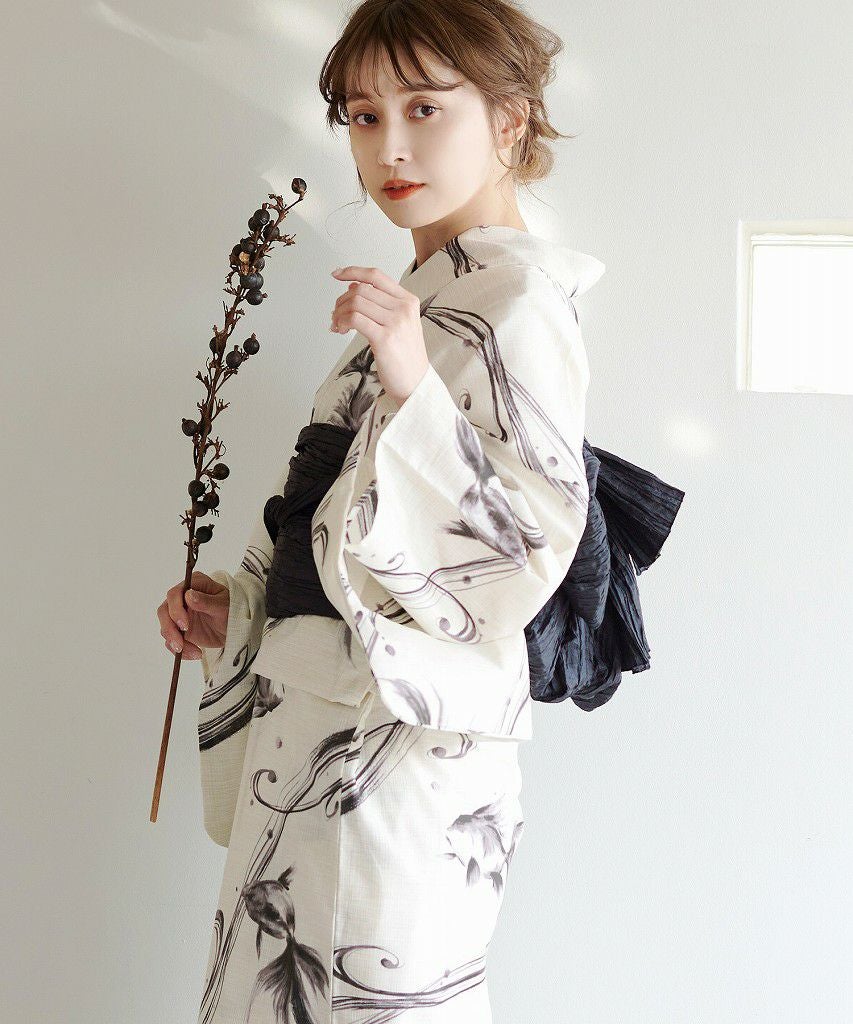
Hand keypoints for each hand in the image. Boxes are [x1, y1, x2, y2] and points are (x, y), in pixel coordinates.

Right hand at [157, 571, 228, 659]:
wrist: (236, 627)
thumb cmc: (232, 610)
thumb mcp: (224, 606)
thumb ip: (207, 601)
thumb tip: (188, 595)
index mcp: (194, 584)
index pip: (174, 594)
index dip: (175, 609)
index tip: (185, 625)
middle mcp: (182, 598)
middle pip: (164, 611)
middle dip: (170, 629)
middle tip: (181, 643)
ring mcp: (179, 614)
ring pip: (165, 627)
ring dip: (175, 642)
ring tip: (194, 653)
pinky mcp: (179, 630)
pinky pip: (171, 641)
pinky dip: (181, 650)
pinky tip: (195, 654)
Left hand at [330, 265, 429, 406]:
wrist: (416, 383)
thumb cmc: (405, 357)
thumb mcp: (399, 324)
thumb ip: (380, 305)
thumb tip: (353, 287)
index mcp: (408, 301)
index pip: (376, 276)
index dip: (353, 271)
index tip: (337, 274)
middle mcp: (403, 308)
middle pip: (362, 289)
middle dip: (341, 299)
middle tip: (335, 314)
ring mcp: (395, 323)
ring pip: (356, 303)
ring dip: (339, 312)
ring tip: (337, 325)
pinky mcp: (384, 338)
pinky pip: (354, 319)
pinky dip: (341, 322)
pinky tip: (340, 330)